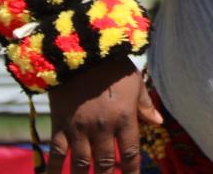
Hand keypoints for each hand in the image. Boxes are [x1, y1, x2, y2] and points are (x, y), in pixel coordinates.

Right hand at [47, 56, 162, 173]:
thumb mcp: (135, 82)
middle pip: (105, 165)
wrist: (80, 51)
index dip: (131, 172)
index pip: (130, 153)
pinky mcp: (60, 125)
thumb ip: (144, 106)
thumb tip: (158, 123)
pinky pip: (56, 153)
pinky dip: (54, 170)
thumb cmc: (112, 65)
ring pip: (81, 164)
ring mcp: (79, 128)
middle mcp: (103, 128)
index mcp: (124, 118)